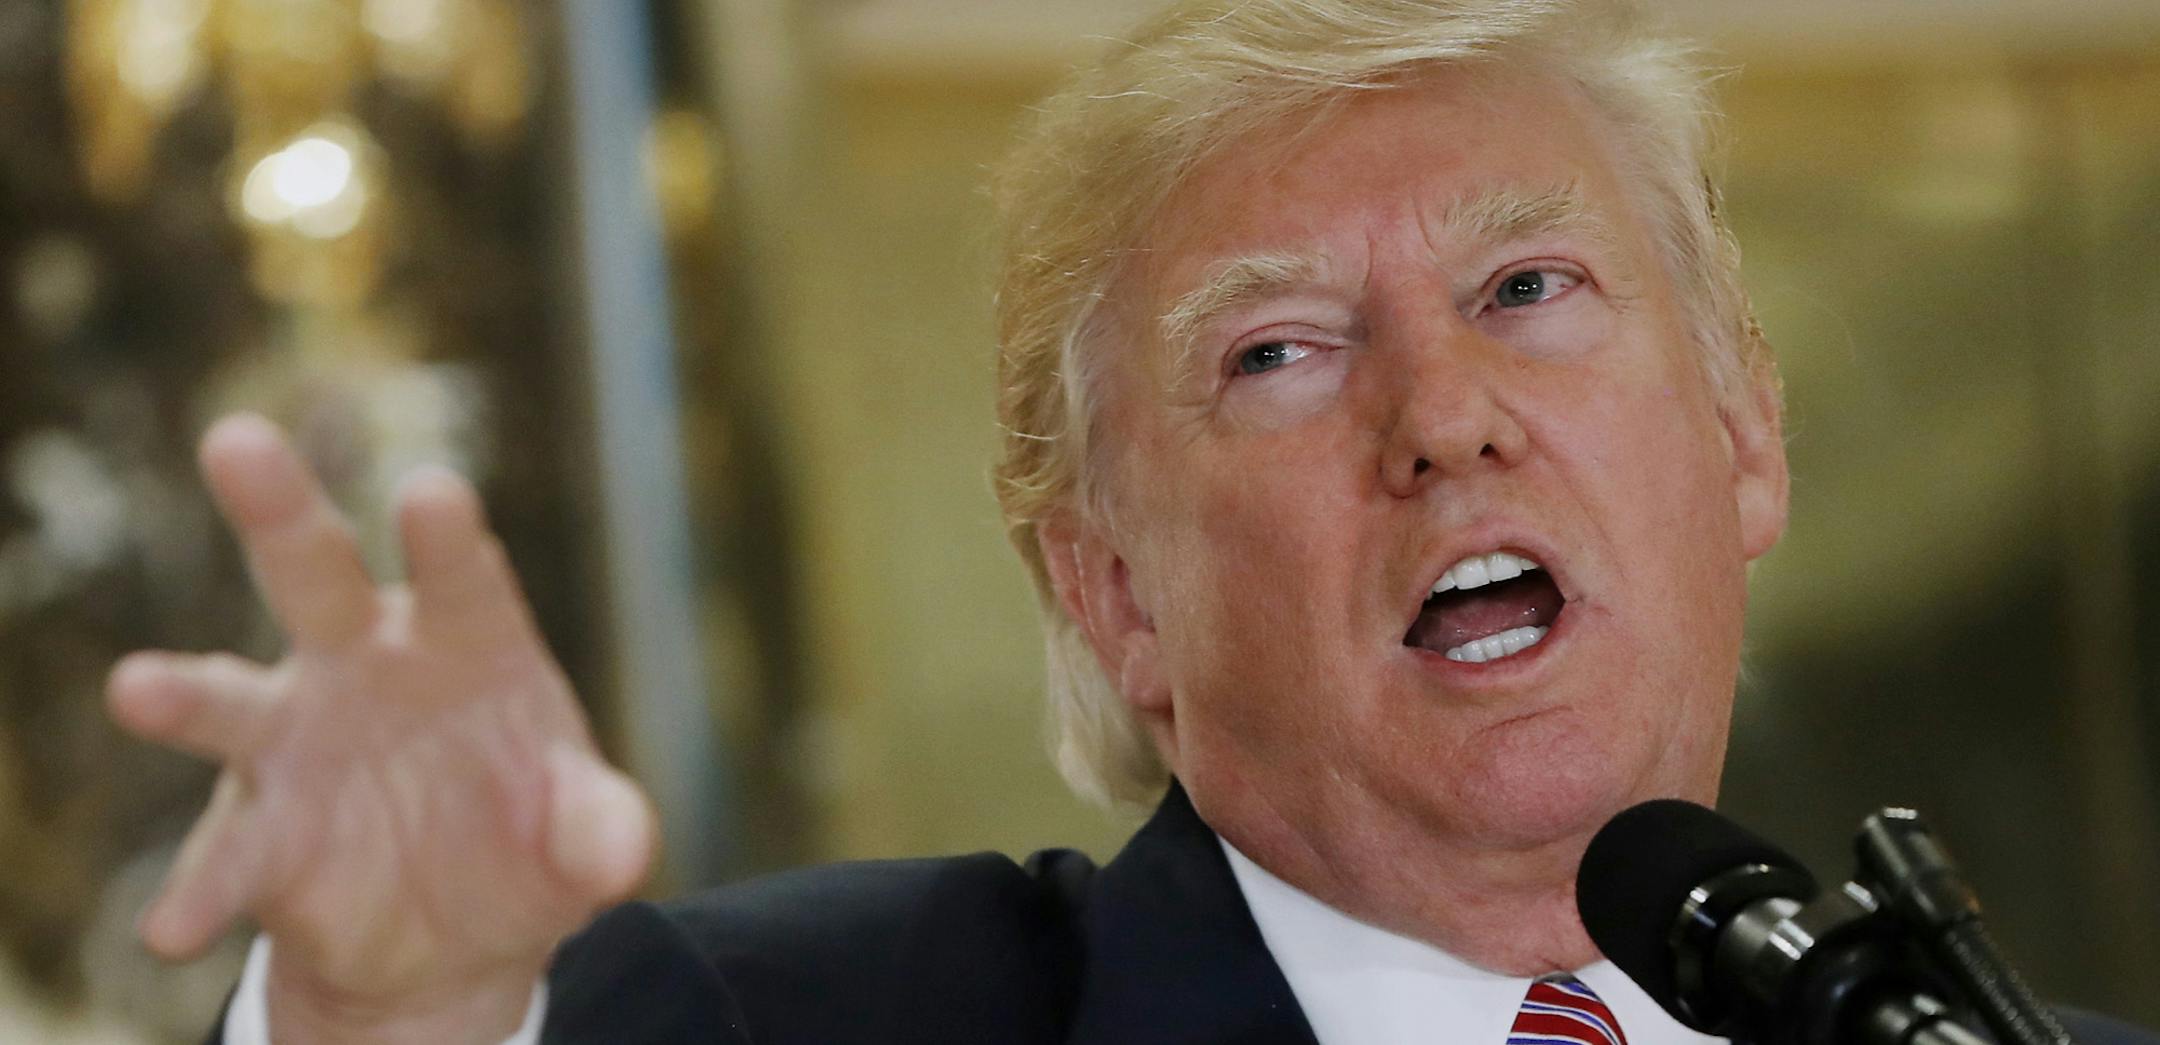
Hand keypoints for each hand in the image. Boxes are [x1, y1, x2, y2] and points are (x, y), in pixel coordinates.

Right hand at [107, 414, 655, 1041]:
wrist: (461, 929)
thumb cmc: (530, 835)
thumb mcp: (583, 835)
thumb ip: (601, 830)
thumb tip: (620, 852)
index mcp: (467, 639)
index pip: (464, 576)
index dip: (448, 537)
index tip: (432, 492)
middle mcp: (367, 666)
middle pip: (318, 573)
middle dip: (280, 508)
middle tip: (237, 439)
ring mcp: (299, 745)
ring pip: (232, 699)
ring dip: (185, 691)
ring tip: (137, 688)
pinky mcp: (262, 836)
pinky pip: (224, 860)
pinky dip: (199, 892)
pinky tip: (175, 928)